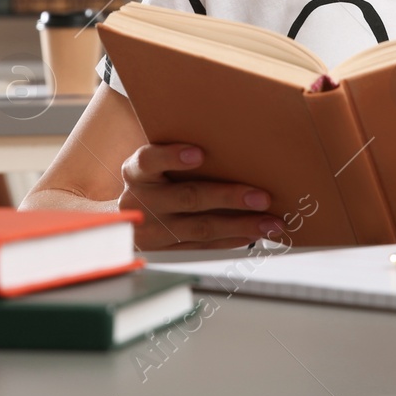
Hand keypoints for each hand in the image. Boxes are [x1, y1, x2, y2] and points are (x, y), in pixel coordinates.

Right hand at [118, 143, 283, 249]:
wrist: (126, 219)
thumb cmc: (152, 180)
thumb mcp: (153, 164)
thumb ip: (176, 154)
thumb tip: (232, 143)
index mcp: (136, 173)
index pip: (149, 160)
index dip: (171, 157)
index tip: (198, 153)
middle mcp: (142, 201)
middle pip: (187, 197)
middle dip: (228, 198)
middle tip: (261, 197)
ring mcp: (153, 230)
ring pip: (201, 228)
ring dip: (240, 225)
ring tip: (269, 222)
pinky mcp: (166, 251)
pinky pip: (203, 246)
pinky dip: (231, 240)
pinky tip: (253, 234)